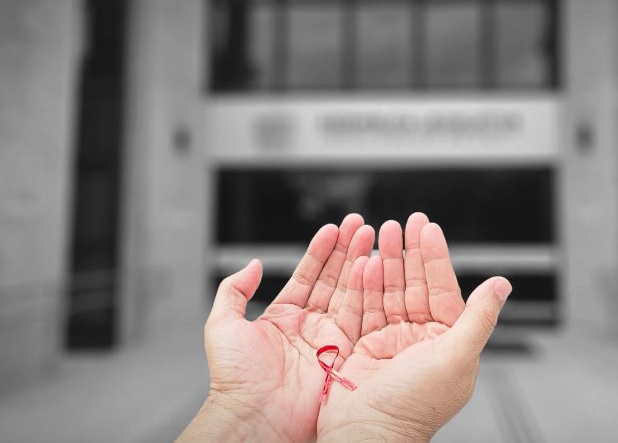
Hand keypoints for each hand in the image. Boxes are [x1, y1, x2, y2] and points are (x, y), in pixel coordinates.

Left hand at [178, 214, 374, 442]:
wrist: (254, 416)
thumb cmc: (234, 377)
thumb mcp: (223, 325)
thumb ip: (234, 290)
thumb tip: (251, 264)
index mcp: (283, 317)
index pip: (307, 275)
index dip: (320, 251)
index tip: (333, 228)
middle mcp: (309, 326)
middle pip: (333, 279)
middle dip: (346, 250)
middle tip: (360, 224)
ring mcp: (329, 340)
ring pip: (349, 293)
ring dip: (360, 263)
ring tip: (370, 236)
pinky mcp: (345, 354)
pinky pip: (358, 317)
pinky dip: (366, 291)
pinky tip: (370, 266)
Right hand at [317, 213, 511, 441]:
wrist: (367, 433)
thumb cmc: (415, 405)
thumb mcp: (456, 357)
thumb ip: (478, 317)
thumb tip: (502, 284)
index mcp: (448, 341)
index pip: (443, 289)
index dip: (436, 257)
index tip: (427, 228)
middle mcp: (421, 338)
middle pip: (416, 284)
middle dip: (409, 252)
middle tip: (404, 221)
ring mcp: (392, 341)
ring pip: (390, 291)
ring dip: (386, 261)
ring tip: (380, 232)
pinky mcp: (366, 344)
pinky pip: (366, 306)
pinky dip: (364, 283)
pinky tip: (365, 261)